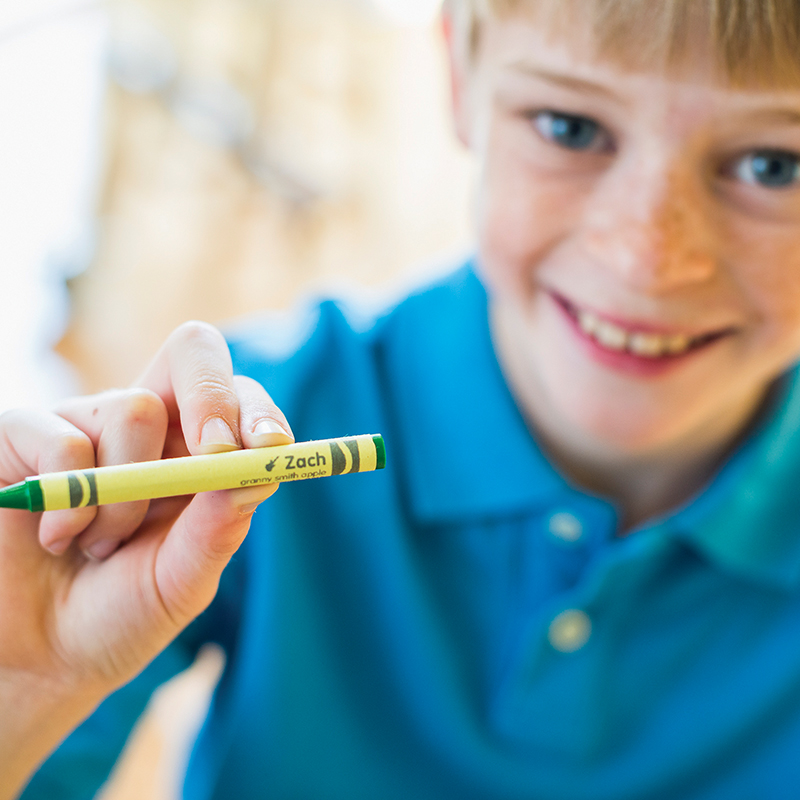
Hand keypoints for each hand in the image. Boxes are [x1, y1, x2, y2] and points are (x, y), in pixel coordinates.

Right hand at [0, 322, 291, 796]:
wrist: (37, 661)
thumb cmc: (120, 615)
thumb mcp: (182, 580)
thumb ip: (218, 529)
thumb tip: (258, 472)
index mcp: (195, 454)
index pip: (239, 397)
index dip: (258, 409)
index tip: (269, 447)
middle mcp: (145, 427)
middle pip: (194, 352)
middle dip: (213, 393)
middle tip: (216, 449)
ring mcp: (85, 424)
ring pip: (134, 409)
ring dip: (127, 496)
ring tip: (101, 547)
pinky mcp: (21, 436)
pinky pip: (63, 440)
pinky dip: (72, 505)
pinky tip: (58, 539)